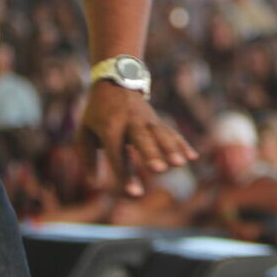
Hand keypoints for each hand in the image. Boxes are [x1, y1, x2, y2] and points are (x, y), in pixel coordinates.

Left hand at [75, 82, 194, 197]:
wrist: (115, 82)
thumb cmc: (97, 114)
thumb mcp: (84, 133)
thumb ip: (88, 159)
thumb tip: (94, 185)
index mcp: (109, 127)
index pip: (117, 154)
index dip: (125, 174)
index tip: (135, 193)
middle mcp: (129, 122)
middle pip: (142, 139)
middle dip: (151, 154)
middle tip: (158, 170)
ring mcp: (146, 120)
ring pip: (160, 134)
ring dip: (171, 148)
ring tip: (180, 164)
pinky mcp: (156, 120)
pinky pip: (171, 131)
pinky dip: (182, 143)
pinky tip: (193, 157)